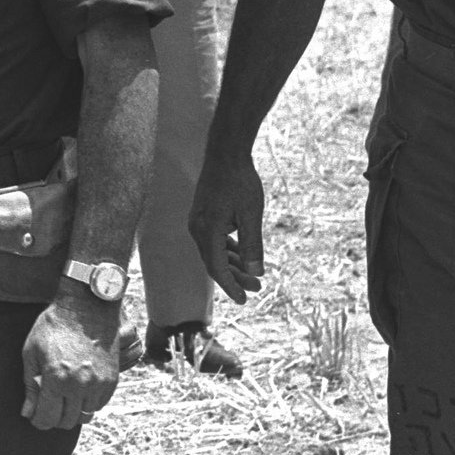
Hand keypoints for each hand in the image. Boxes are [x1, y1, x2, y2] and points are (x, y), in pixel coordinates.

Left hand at [21, 292, 120, 429]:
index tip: (35, 416)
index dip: (38, 421)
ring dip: (72, 412)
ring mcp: (98, 384)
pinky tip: (78, 390)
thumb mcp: (31, 352)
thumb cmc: (53, 327)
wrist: (86, 308)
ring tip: (63, 398)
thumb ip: (30, 385)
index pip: (47, 418)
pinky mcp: (112, 380)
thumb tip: (28, 413)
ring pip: (85, 416)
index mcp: (56, 379)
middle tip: (47, 407)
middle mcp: (79, 386)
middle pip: (67, 421)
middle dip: (54, 418)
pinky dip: (88, 403)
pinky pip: (99, 404)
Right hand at [189, 149, 266, 302]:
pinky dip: (227, 251)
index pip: (217, 268)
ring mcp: (198, 221)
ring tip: (253, 275)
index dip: (230, 287)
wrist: (225, 153)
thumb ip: (252, 245)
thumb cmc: (240, 182)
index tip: (244, 300)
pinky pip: (213, 240)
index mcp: (207, 231)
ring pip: (214, 252)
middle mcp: (197, 228)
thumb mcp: (251, 215)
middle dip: (235, 278)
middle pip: (214, 263)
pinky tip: (240, 255)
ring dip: (232, 265)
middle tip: (257, 288)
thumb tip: (256, 273)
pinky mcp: (203, 215)